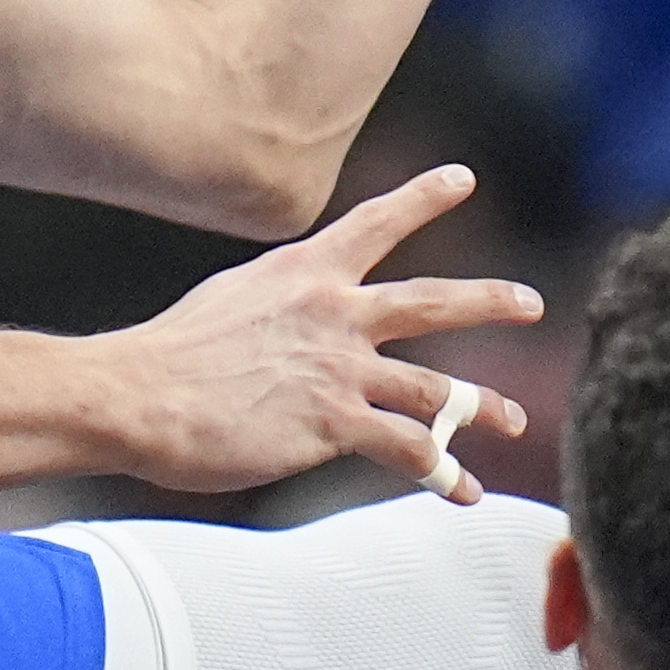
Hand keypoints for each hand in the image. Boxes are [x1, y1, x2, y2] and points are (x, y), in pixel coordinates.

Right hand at [103, 166, 539, 500]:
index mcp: (301, 273)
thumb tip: (287, 317)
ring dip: (482, 406)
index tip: (463, 179)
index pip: (374, 224)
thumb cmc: (166, 357)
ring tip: (514, 422)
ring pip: (436, 386)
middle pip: (430, 300)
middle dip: (488, 300)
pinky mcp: (334, 422)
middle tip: (531, 302)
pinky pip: (409, 449)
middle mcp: (332, 311)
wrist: (138, 395)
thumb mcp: (229, 301)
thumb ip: (275, 304)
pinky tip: (462, 490)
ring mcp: (338, 367)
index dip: (423, 198)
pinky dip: (443, 471)